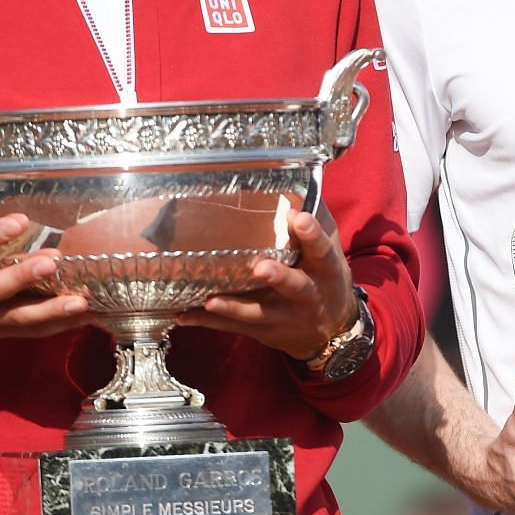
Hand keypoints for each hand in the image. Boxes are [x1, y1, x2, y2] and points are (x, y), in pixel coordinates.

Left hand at [178, 210, 358, 360]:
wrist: (331, 330)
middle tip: (260, 267)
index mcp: (325, 270)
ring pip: (258, 312)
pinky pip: (233, 327)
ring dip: (234, 307)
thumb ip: (317, 221)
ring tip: (211, 299)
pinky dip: (208, 322)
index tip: (298, 218)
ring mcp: (283, 316)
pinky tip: (183, 315)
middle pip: (294, 286)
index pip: (321, 250)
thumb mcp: (329, 251)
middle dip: (277, 277)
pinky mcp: (263, 330)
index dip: (311, 235)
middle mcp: (307, 295)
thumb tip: (300, 183)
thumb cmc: (324, 278)